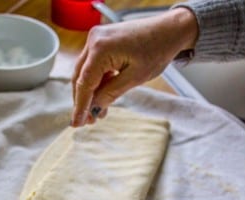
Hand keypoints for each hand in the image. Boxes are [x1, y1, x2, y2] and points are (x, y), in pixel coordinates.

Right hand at [71, 7, 197, 126]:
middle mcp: (94, 41)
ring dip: (90, 92)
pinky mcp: (102, 41)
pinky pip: (94, 64)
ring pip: (85, 71)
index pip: (84, 83)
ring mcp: (96, 39)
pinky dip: (97, 81)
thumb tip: (95, 107)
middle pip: (80, 77)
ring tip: (97, 113)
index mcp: (100, 49)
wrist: (168, 31)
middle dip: (83, 100)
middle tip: (87, 121)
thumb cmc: (156, 50)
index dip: (80, 105)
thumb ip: (112, 92)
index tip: (76, 123)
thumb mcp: (135, 77)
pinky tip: (103, 96)